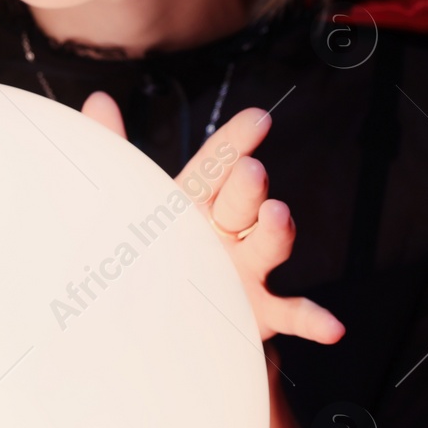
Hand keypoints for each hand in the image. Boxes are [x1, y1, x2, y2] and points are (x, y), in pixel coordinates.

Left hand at [79, 91, 344, 345]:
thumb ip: (112, 149)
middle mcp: (226, 229)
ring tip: (277, 216)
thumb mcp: (129, 198)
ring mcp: (246, 268)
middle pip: (241, 201)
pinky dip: (311, 319)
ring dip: (275, 232)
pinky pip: (289, 313)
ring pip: (266, 245)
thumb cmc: (154, 244)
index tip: (257, 119)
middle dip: (247, 186)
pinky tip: (331, 326)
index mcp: (196, 200)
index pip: (215, 165)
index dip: (234, 142)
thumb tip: (97, 100)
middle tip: (250, 171)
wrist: (165, 312)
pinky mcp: (258, 308)